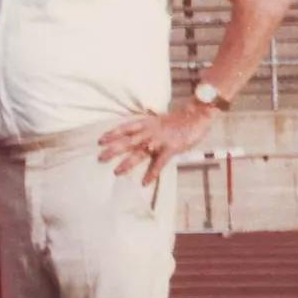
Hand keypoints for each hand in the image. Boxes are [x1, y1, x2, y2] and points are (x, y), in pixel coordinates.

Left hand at [98, 104, 215, 184]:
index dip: (113, 133)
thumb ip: (145, 128)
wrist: (196, 115)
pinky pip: (159, 163)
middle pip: (128, 141)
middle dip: (114, 149)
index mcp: (146, 123)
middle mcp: (150, 131)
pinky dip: (151, 173)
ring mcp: (160, 140)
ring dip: (128, 163)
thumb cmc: (177, 120)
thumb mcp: (157, 120)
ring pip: (140, 152)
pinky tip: (144, 182)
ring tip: (117, 172)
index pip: (125, 127)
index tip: (100, 140)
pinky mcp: (171, 148)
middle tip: (100, 158)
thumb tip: (133, 136)